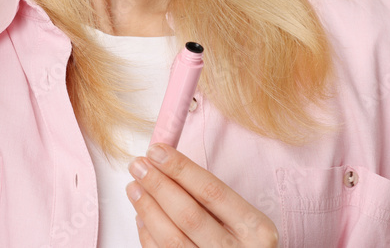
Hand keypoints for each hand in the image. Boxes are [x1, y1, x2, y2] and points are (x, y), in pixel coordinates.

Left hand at [126, 143, 278, 246]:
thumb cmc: (245, 243)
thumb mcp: (246, 221)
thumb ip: (217, 201)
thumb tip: (169, 169)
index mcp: (256, 229)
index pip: (212, 192)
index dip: (181, 169)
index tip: (156, 151)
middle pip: (188, 214)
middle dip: (158, 186)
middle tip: (137, 166)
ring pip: (172, 239)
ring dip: (147, 209)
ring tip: (134, 187)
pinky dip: (148, 235)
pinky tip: (141, 216)